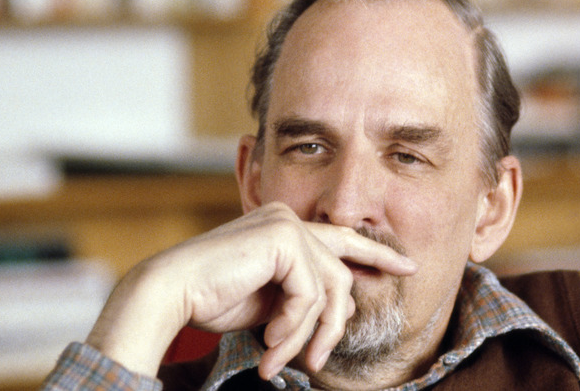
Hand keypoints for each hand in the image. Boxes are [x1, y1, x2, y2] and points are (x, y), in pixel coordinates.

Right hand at [85, 202, 417, 379]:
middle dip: (336, 322)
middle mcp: (290, 219)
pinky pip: (309, 295)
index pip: (343, 240)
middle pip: (341, 276)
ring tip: (278, 358)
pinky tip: (268, 341)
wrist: (172, 294)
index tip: (408, 267)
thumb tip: (340, 307)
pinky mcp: (282, 239)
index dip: (378, 254)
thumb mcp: (271, 299)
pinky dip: (292, 326)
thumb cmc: (214, 298)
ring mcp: (287, 225)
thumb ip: (302, 294)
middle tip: (319, 359)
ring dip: (303, 335)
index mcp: (286, 228)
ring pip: (327, 292)